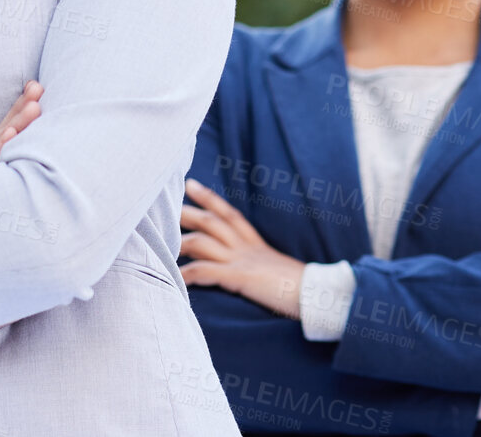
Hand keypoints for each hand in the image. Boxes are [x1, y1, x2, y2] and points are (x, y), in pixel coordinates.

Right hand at [0, 80, 42, 171]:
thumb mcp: (8, 172)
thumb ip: (18, 150)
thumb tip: (39, 123)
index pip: (9, 125)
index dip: (21, 105)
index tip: (35, 85)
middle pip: (5, 129)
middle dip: (22, 108)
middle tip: (37, 89)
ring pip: (0, 144)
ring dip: (17, 123)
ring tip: (34, 107)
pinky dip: (0, 148)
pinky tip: (10, 135)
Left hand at [178, 178, 305, 318]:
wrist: (319, 295)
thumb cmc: (303, 288)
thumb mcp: (278, 270)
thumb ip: (262, 266)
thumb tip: (255, 271)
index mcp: (256, 244)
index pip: (229, 213)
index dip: (209, 198)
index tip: (190, 185)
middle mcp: (247, 247)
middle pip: (210, 222)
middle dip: (186, 213)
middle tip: (164, 206)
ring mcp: (242, 261)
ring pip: (203, 242)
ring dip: (180, 243)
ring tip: (160, 245)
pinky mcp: (240, 278)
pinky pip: (207, 271)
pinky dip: (189, 274)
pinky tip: (176, 278)